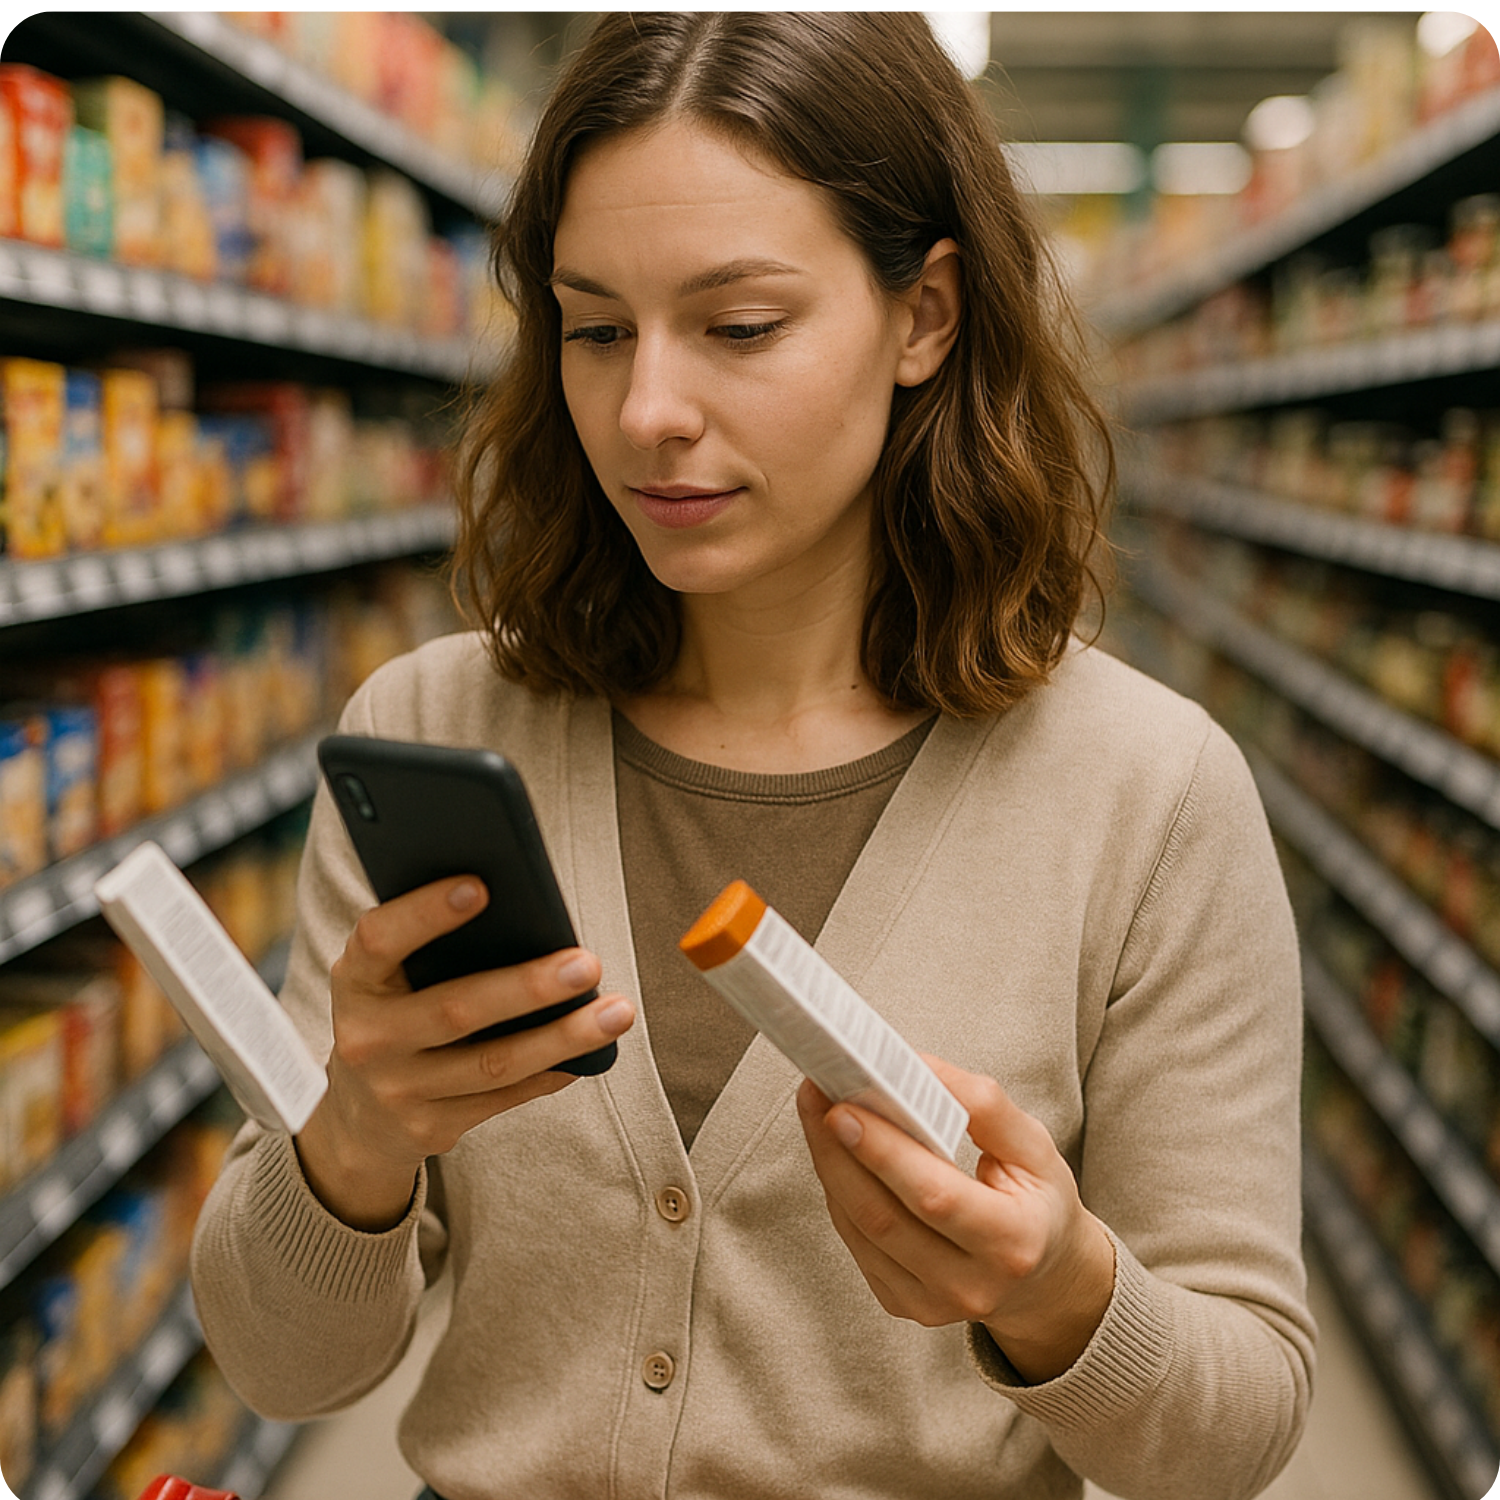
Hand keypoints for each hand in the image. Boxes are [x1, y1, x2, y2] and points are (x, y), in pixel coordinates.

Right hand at [296, 874, 634, 1230]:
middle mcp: (368, 1038)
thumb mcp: (388, 977)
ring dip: (562, 1037)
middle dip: (528, 987)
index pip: (380, 939)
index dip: (425, 913)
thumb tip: (524, 907)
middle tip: (588, 964)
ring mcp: (397, 1090)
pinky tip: (590, 1053)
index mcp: (355, 981)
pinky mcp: (429, 1129)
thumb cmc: (395, 1013)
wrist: (357, 1117)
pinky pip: (504, 1097)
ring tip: (618, 1012)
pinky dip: (552, 1072)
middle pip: (456, 1010)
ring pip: (494, 1063)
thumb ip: (430, 944)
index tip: (481, 886)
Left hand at [796, 1056, 1114, 1382]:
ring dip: (829, 1165)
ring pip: (860, 1230)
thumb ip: (982, 1105)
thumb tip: (913, 1068)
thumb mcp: (1034, 1146)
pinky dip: (840, 1192)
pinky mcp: (903, 1304)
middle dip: (839, 1150)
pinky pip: (856, 1244)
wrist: (1045, 1278)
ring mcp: (932, 1303)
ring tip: (816, 1111)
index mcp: (1014, 1242)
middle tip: (816, 1094)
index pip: (935, 1196)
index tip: (844, 1106)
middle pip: (883, 1217)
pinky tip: (836, 1153)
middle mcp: (971, 1286)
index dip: (884, 1152)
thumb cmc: (1037, 1201)